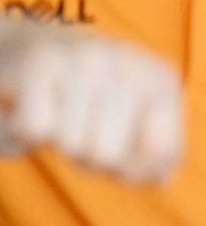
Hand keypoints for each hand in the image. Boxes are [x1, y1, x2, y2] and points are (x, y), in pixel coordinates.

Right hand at [0, 20, 184, 184]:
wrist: (27, 46)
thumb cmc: (85, 100)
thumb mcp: (134, 126)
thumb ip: (156, 160)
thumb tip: (161, 178)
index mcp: (162, 80)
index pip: (161, 155)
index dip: (130, 168)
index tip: (118, 143)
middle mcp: (131, 64)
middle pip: (108, 156)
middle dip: (87, 156)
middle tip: (79, 125)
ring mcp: (88, 59)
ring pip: (71, 145)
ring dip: (57, 142)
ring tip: (57, 112)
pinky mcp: (41, 62)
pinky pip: (34, 130)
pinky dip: (22, 132)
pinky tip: (31, 106)